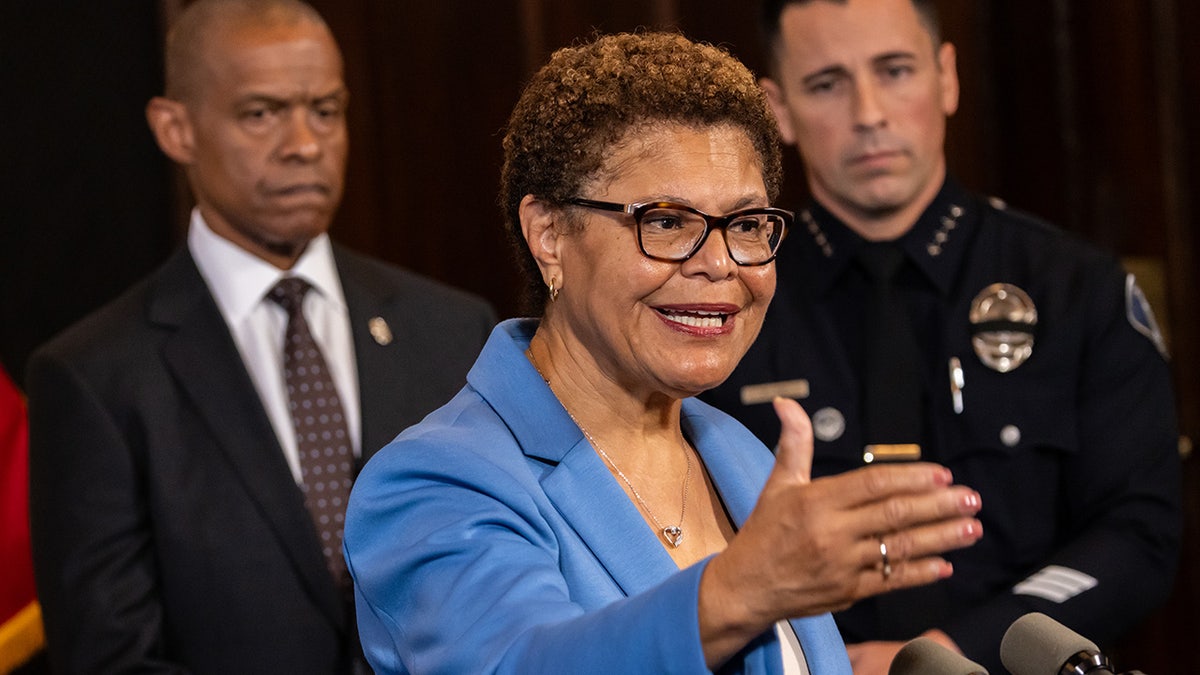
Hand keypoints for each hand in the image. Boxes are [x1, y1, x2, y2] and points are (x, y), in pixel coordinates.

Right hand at [699, 398, 981, 665]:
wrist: (746, 587)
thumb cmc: (765, 532)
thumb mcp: (778, 484)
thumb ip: (794, 443)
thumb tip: (787, 404)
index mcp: (817, 501)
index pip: (874, 484)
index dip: (912, 478)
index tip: (942, 475)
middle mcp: (832, 532)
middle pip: (895, 515)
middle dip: (939, 506)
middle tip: (970, 498)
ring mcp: (843, 565)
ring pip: (900, 548)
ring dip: (941, 538)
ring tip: (971, 528)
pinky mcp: (849, 592)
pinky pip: (891, 580)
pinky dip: (920, 573)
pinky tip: (945, 565)